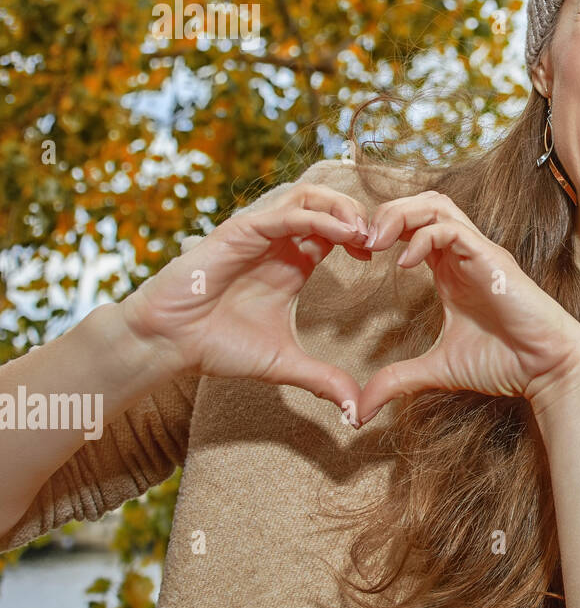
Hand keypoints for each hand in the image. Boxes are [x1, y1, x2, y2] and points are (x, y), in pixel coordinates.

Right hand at [119, 181, 374, 412]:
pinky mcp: (240, 231)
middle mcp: (279, 241)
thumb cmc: (217, 346)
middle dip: (361, 215)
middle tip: (383, 241)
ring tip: (366, 234)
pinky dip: (320, 218)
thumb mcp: (284, 364)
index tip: (383, 258)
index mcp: (293, 261)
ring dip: (344, 208)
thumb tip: (356, 411)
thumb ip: (322, 380)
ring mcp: (260, 232)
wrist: (167, 344)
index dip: (364, 236)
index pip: (338, 229)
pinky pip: (288, 213)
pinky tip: (344, 235)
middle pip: (329, 202)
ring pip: (310, 196)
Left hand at [355, 190, 579, 424]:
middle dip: (385, 213)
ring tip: (376, 242)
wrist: (545, 369)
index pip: (412, 225)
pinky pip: (452, 229)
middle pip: (421, 203)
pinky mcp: (491, 258)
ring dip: (400, 215)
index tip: (355, 255)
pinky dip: (423, 238)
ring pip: (435, 205)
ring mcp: (478, 252)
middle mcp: (463, 253)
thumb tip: (359, 411)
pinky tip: (404, 265)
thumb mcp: (436, 370)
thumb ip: (397, 380)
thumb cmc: (503, 362)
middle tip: (358, 242)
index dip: (380, 230)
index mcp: (449, 269)